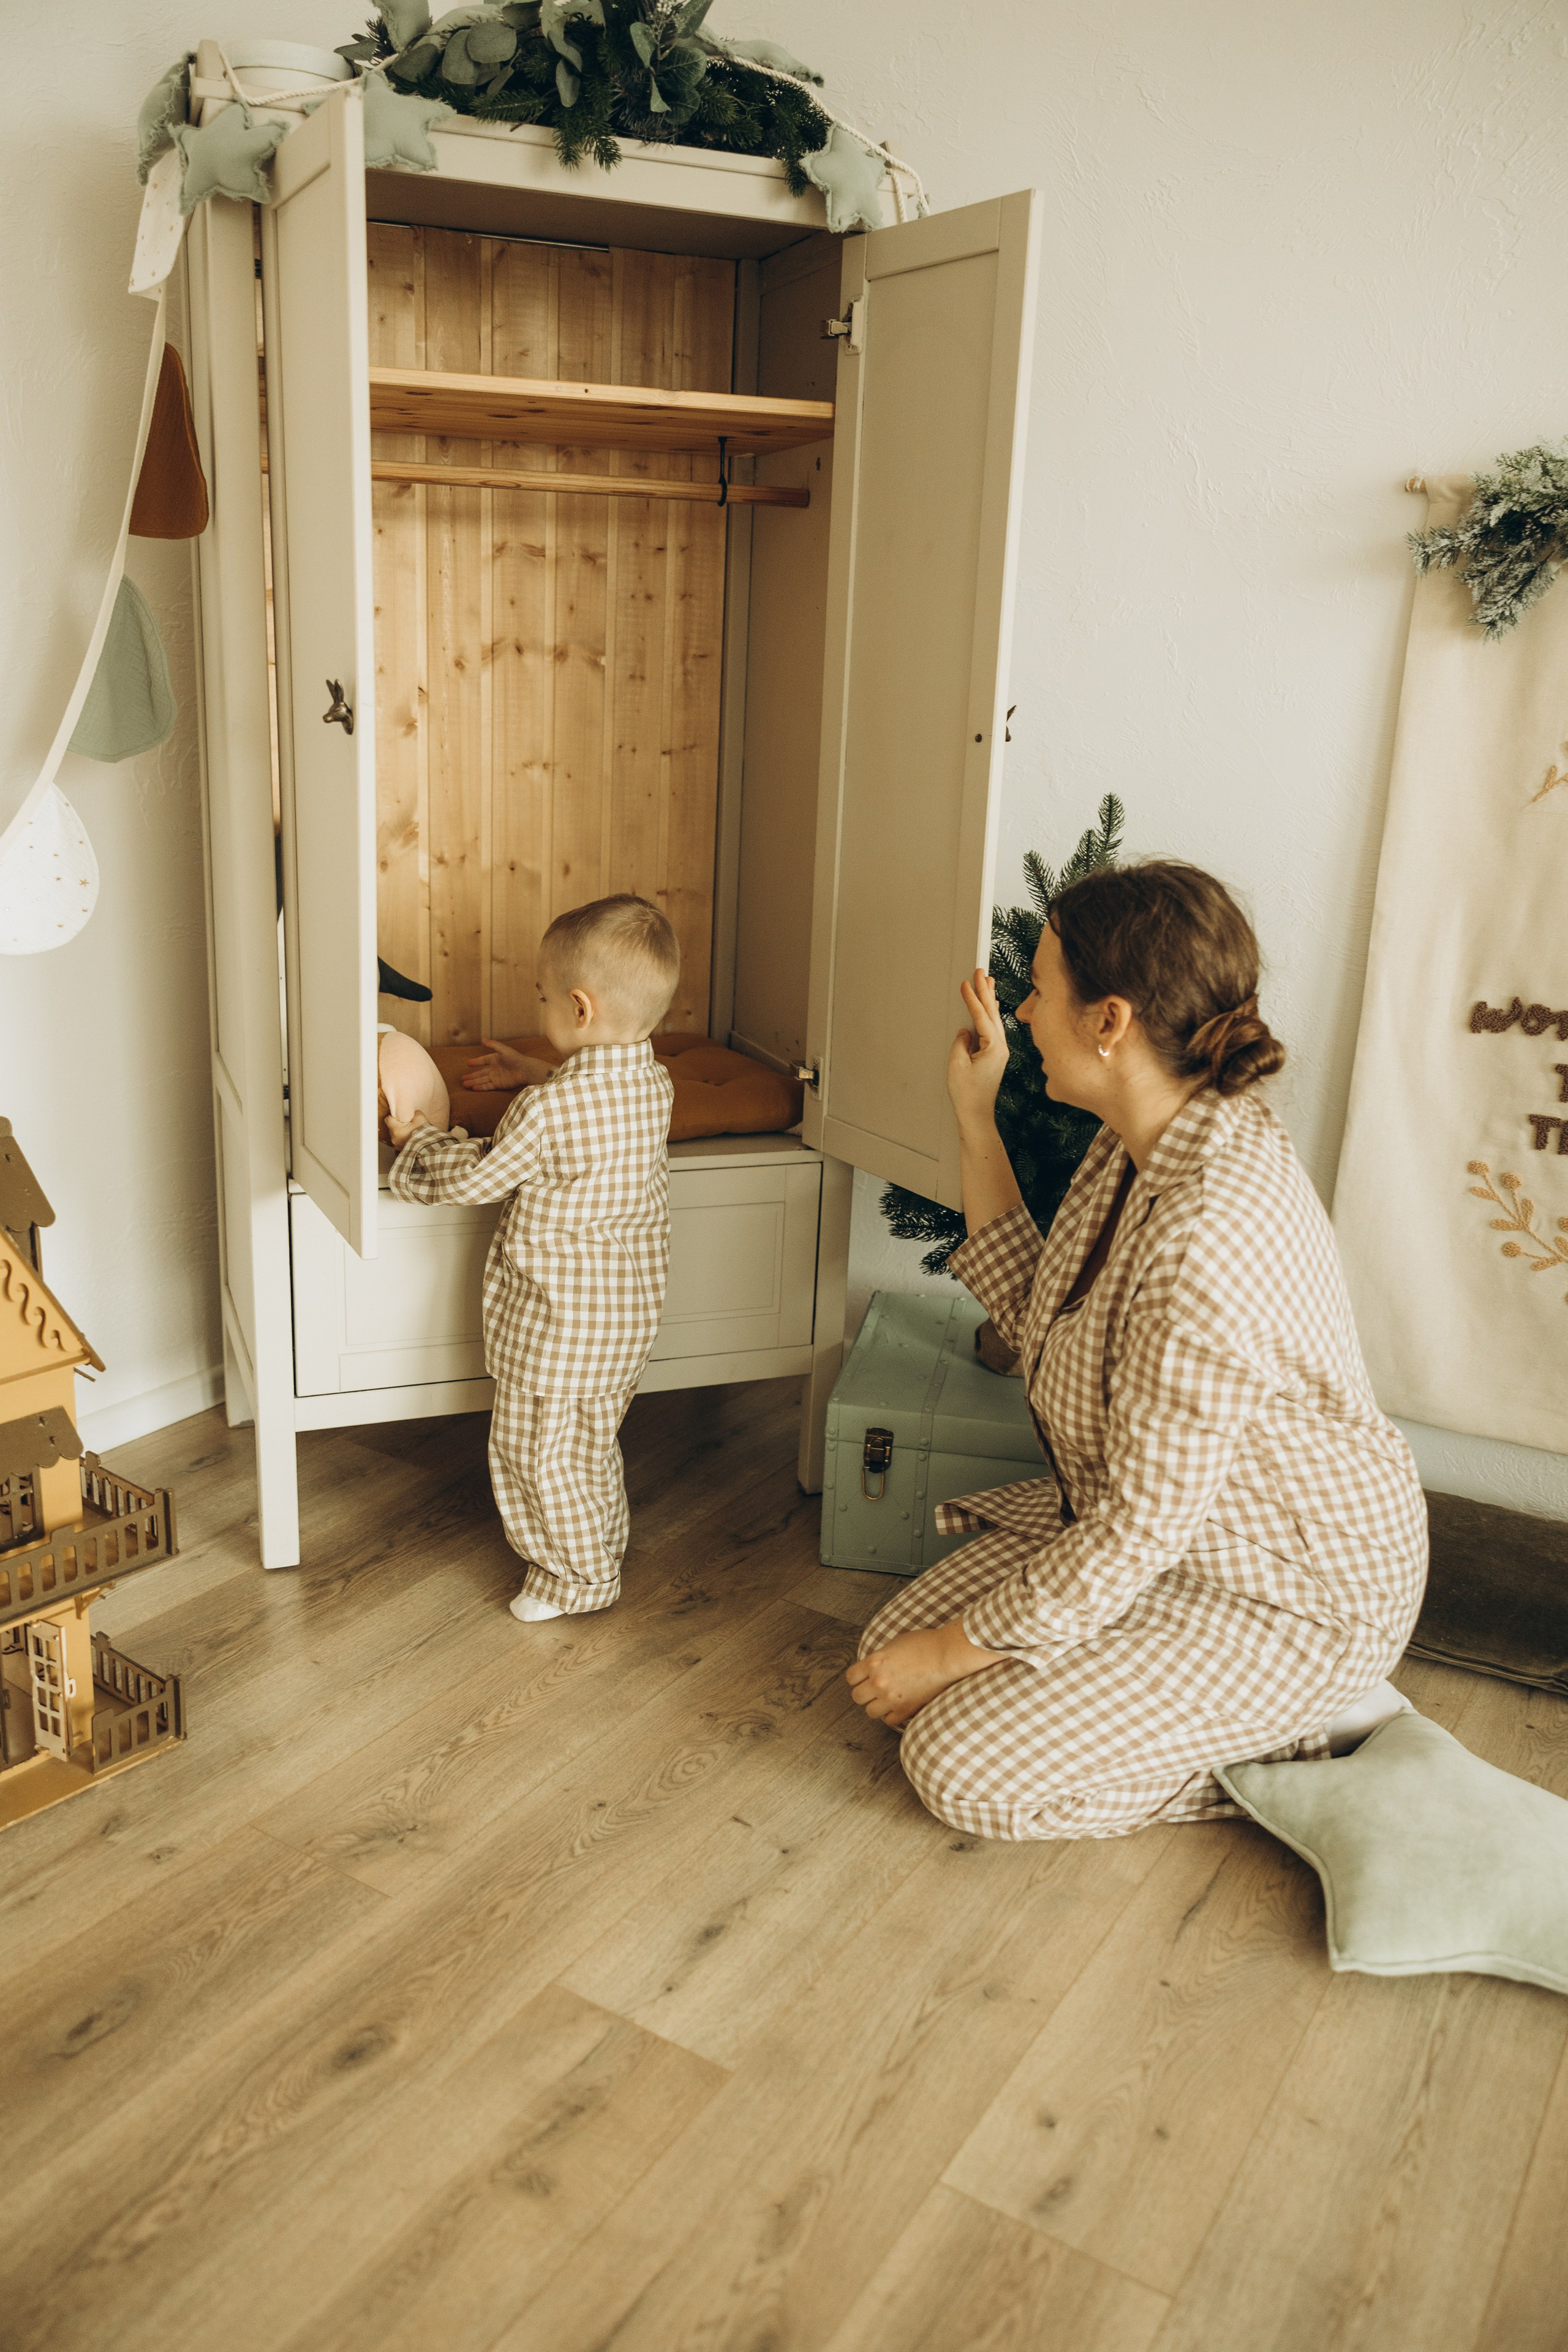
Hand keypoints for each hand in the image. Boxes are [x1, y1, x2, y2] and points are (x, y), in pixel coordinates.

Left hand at [386, 1107, 432, 1149]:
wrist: (428, 1148)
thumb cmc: (423, 1133)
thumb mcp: (420, 1118)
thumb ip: (415, 1113)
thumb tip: (414, 1113)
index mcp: (396, 1129)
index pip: (388, 1119)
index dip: (393, 1116)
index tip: (400, 1115)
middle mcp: (394, 1138)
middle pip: (392, 1128)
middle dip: (399, 1125)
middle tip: (408, 1123)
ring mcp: (397, 1145)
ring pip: (396, 1135)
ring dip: (402, 1133)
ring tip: (411, 1132)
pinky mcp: (402, 1150)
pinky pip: (401, 1142)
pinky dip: (405, 1140)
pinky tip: (412, 1138)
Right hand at [462, 1038, 552, 1091]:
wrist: (525, 1070)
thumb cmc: (516, 1058)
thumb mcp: (503, 1049)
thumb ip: (493, 1045)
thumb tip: (483, 1039)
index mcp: (495, 1059)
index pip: (483, 1060)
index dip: (476, 1062)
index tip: (468, 1063)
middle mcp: (494, 1068)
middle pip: (480, 1073)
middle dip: (471, 1075)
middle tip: (462, 1078)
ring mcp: (496, 1077)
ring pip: (482, 1080)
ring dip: (473, 1082)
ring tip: (464, 1084)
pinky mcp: (499, 1084)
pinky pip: (487, 1086)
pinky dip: (480, 1087)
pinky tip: (473, 1088)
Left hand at [846, 1619, 1003, 1728]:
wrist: (947, 1655)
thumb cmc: (924, 1644)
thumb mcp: (894, 1644)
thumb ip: (879, 1658)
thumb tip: (872, 1667)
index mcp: (874, 1662)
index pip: (851, 1677)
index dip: (856, 1677)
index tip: (862, 1677)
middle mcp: (879, 1682)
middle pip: (857, 1696)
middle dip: (864, 1691)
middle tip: (873, 1688)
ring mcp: (892, 1698)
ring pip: (870, 1711)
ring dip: (876, 1705)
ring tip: (885, 1699)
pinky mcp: (907, 1709)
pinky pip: (889, 1720)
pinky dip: (891, 1715)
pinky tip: (897, 1706)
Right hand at [946, 970, 1009, 1128]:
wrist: (976, 1114)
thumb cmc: (967, 1094)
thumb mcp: (957, 1064)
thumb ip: (961, 1042)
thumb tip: (966, 1032)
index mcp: (994, 1047)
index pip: (981, 1016)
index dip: (973, 998)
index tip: (967, 983)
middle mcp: (1000, 1047)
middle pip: (992, 1013)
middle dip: (985, 991)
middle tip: (981, 971)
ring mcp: (999, 1051)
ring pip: (994, 1019)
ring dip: (989, 1000)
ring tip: (987, 982)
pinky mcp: (995, 1056)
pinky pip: (993, 1029)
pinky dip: (989, 1015)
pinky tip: (989, 1008)